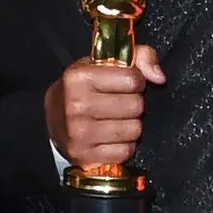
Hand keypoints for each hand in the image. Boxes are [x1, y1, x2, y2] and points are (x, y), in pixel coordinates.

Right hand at [46, 44, 164, 171]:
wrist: (53, 117)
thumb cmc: (82, 88)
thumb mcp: (104, 64)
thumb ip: (139, 57)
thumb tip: (159, 77)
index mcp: (79, 77)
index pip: (132, 79)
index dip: (135, 81)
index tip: (125, 84)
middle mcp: (76, 105)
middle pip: (135, 106)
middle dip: (133, 104)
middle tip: (119, 103)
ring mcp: (79, 133)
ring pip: (134, 130)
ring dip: (130, 125)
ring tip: (115, 119)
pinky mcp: (85, 155)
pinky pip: (125, 151)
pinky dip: (123, 145)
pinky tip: (111, 136)